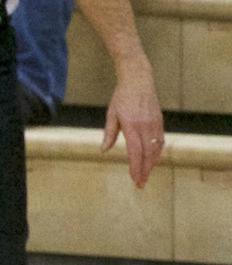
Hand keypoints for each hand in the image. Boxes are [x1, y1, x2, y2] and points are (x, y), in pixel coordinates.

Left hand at [105, 64, 165, 188]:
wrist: (139, 80)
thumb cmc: (122, 97)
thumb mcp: (111, 114)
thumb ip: (109, 133)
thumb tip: (103, 150)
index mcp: (132, 125)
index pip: (135, 152)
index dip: (136, 167)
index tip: (135, 179)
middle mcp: (146, 126)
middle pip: (148, 154)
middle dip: (144, 171)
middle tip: (140, 184)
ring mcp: (155, 124)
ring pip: (156, 149)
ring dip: (152, 164)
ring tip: (146, 176)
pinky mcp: (160, 122)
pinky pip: (161, 141)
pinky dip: (157, 153)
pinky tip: (153, 161)